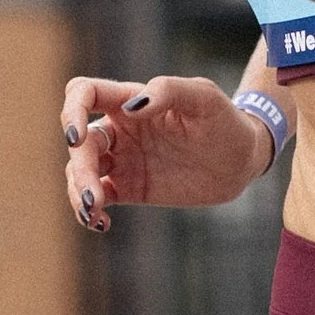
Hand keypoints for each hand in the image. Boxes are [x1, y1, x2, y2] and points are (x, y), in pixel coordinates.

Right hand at [60, 74, 271, 231]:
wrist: (243, 160)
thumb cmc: (225, 120)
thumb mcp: (204, 98)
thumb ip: (169, 91)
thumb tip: (132, 108)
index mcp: (130, 99)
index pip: (83, 93)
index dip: (71, 111)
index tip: (77, 137)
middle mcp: (120, 128)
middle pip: (79, 142)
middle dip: (80, 168)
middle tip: (95, 195)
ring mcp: (123, 159)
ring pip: (80, 171)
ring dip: (79, 192)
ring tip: (95, 212)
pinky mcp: (130, 188)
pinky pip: (98, 198)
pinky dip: (90, 212)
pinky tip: (101, 223)